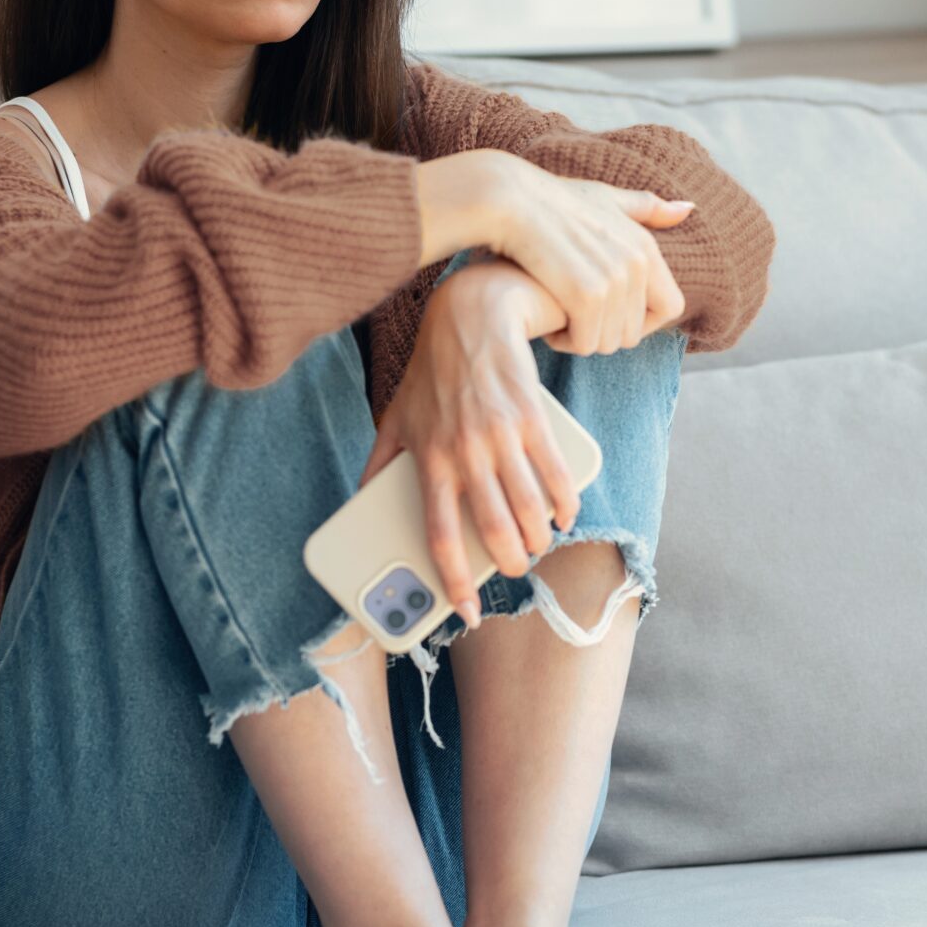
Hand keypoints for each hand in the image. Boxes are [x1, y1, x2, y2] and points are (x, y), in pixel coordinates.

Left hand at [356, 260, 584, 627]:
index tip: (466, 611)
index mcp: (428, 461)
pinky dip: (565, 504)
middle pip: (494, 531)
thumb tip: (360, 502)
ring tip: (537, 544)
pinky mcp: (533, 419)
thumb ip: (378, 464)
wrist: (471, 316)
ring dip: (538, 538)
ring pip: (529, 510)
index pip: (439, 536)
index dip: (453, 582)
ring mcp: (501, 437)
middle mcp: (464, 454)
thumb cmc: (431, 373)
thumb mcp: (394, 417)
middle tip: (512, 567)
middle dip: (509, 563)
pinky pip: (556, 475)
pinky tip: (563, 515)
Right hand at [478, 156, 692, 356]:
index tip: (609, 316)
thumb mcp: (605, 198)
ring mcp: (613, 280)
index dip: (643, 323)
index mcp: (645, 246)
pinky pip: (585, 342)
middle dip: (604, 334)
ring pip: (608, 342)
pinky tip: (548, 327)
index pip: (672, 308)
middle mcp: (636, 264)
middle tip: (574, 320)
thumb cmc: (551, 200)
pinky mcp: (584, 295)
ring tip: (559, 320)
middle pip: (634, 333)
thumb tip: (688, 209)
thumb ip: (646, 209)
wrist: (508, 199)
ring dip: (582, 340)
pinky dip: (565, 343)